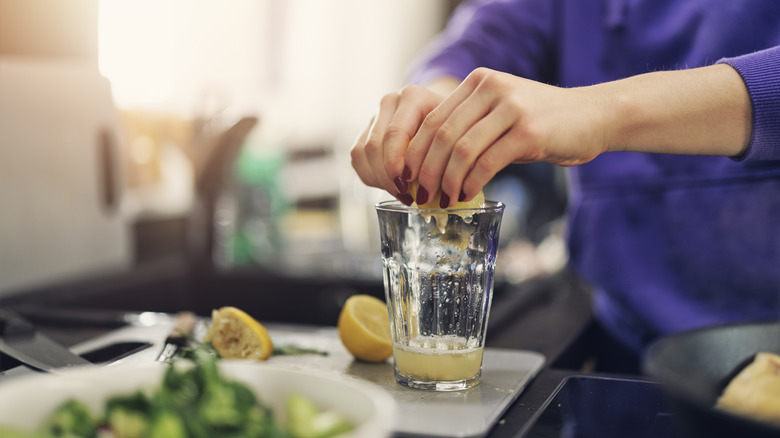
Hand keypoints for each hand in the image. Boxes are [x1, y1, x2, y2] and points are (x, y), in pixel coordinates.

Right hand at [350, 84, 449, 204]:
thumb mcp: (455, 137)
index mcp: (413, 97)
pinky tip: (390, 186)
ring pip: (362, 152)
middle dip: (387, 176)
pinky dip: (371, 176)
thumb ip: (444, 156)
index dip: (395, 164)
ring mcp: (375, 115)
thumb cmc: (452, 129)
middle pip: (374, 145)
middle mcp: (390, 101)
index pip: (394, 133)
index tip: (406, 187)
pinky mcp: (365, 131)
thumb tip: (427, 190)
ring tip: (400, 193)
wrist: (442, 116)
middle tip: (405, 195)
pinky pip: (357, 158)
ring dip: (379, 179)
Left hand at [404, 67, 607, 206]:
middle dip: (426, 170)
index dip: (414, 152)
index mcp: (478, 82)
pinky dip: (471, 183)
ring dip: (447, 181)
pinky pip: (487, 162)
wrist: (593, 117)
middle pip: (441, 135)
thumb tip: (430, 168)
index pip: (432, 118)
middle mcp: (491, 89)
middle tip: (421, 195)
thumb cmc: (543, 122)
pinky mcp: (529, 132)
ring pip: (461, 150)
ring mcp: (511, 108)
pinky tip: (466, 195)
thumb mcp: (501, 114)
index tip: (407, 177)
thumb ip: (469, 129)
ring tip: (442, 200)